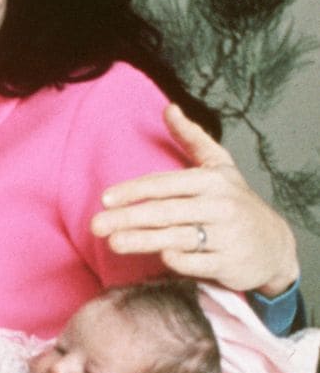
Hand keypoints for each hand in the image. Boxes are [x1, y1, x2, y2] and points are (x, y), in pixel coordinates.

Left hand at [91, 104, 299, 295]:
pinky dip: (178, 260)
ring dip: (143, 240)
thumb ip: (192, 139)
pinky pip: (197, 262)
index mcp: (213, 180)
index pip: (166, 185)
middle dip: (129, 218)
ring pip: (177, 237)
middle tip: (97, 225)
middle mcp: (220, 206)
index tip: (106, 199)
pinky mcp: (229, 263)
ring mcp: (226, 236)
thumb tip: (169, 108)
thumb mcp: (221, 167)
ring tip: (113, 243)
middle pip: (166, 211)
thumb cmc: (237, 204)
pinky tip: (160, 257)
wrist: (274, 247)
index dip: (135, 191)